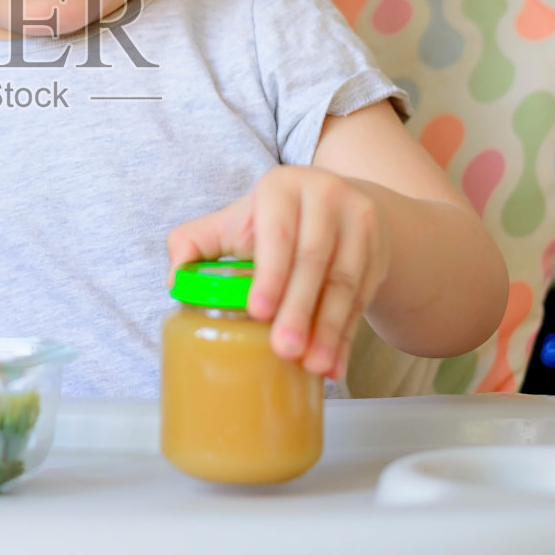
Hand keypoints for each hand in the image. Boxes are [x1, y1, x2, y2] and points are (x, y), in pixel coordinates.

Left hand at [166, 166, 390, 380]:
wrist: (338, 210)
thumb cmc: (273, 223)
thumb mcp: (236, 222)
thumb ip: (197, 243)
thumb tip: (175, 279)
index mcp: (282, 188)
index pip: (278, 233)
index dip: (270, 274)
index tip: (257, 312)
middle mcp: (325, 196)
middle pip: (314, 260)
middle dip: (299, 309)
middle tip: (284, 350)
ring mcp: (359, 223)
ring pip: (344, 283)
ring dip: (329, 329)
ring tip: (313, 366)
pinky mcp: (379, 251)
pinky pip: (362, 298)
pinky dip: (347, 336)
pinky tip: (334, 364)